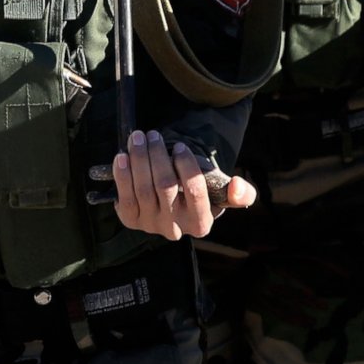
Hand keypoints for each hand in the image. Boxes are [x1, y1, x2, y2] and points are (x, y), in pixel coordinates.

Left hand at [111, 130, 255, 241]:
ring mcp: (150, 226)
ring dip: (139, 159)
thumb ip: (240, 193)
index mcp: (201, 224)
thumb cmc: (201, 195)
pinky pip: (124, 197)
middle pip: (165, 186)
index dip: (187, 165)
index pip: (195, 192)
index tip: (179, 146)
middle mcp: (175, 229)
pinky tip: (122, 156)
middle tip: (153, 135)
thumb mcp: (222, 195)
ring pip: (143, 189)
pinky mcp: (131, 221)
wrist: (173, 205)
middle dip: (157, 155)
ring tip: (139, 138)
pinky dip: (122, 175)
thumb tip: (236, 185)